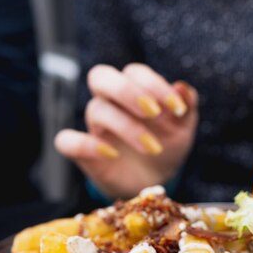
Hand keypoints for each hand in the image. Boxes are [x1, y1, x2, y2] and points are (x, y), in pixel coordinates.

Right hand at [55, 63, 197, 198]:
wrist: (156, 179)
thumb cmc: (167, 145)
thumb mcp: (183, 128)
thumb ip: (186, 106)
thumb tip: (183, 87)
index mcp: (134, 90)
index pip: (134, 72)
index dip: (154, 84)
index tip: (177, 108)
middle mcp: (110, 102)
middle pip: (100, 76)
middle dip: (127, 91)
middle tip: (153, 113)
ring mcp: (95, 126)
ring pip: (96, 110)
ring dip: (127, 126)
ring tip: (153, 147)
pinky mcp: (83, 152)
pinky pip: (66, 141)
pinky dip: (85, 145)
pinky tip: (112, 155)